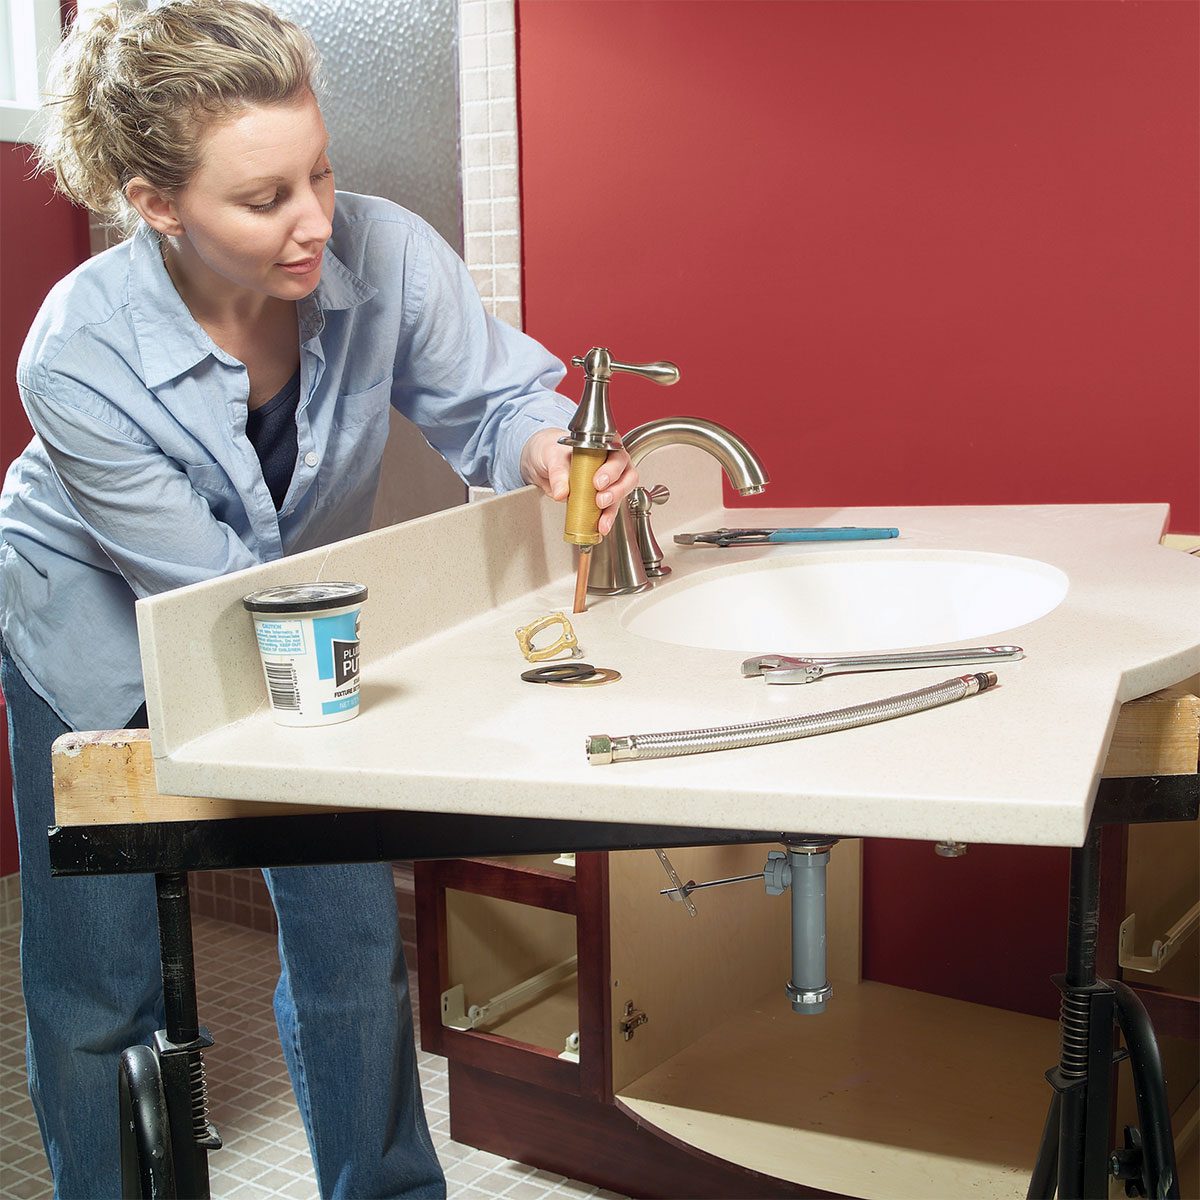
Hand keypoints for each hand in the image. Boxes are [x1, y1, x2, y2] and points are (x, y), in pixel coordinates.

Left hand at [520, 428, 638, 535]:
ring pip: (621, 494)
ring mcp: (609, 480)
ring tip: (602, 521)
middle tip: (600, 499)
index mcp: (603, 444)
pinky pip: (609, 508)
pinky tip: (600, 527)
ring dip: (612, 509)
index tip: (598, 481)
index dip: (612, 469)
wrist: (543, 463)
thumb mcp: (551, 456)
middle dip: (616, 490)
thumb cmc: (552, 451)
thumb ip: (557, 472)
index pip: (617, 454)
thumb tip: (562, 492)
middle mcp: (611, 461)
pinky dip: (606, 518)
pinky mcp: (601, 496)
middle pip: (626, 476)